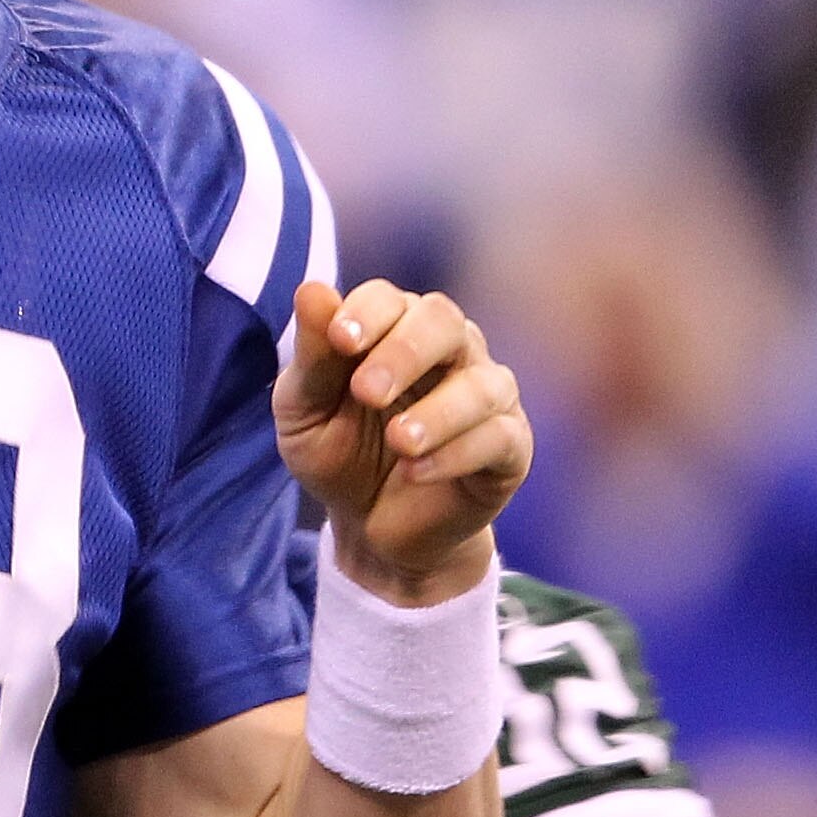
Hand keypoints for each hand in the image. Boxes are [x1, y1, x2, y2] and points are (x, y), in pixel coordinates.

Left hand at [275, 277, 527, 604]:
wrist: (371, 528)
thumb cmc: (338, 455)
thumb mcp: (305, 413)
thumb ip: (312, 359)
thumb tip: (310, 288)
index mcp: (394, 329)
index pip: (389, 299)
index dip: (367, 313)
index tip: (340, 340)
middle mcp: (450, 350)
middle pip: (444, 322)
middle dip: (404, 352)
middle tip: (367, 392)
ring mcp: (486, 395)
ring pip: (482, 383)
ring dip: (439, 412)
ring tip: (400, 442)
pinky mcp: (510, 446)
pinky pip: (499, 438)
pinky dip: (457, 453)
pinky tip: (416, 471)